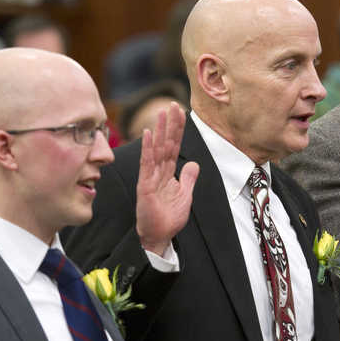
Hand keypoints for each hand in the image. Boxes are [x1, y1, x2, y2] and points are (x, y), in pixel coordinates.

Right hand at [136, 105, 198, 254]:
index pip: (174, 147)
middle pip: (166, 143)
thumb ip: (188, 179)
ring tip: (162, 112)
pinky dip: (148, 148)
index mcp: (168, 173)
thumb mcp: (185, 196)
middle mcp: (158, 171)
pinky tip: (149, 133)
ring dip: (160, 130)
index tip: (181, 113)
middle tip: (173, 104)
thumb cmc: (169, 218)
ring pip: (157, 149)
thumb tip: (194, 164)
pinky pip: (147, 163)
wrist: (159, 236)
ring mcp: (150, 177)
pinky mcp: (145, 185)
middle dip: (170, 124)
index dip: (178, 131)